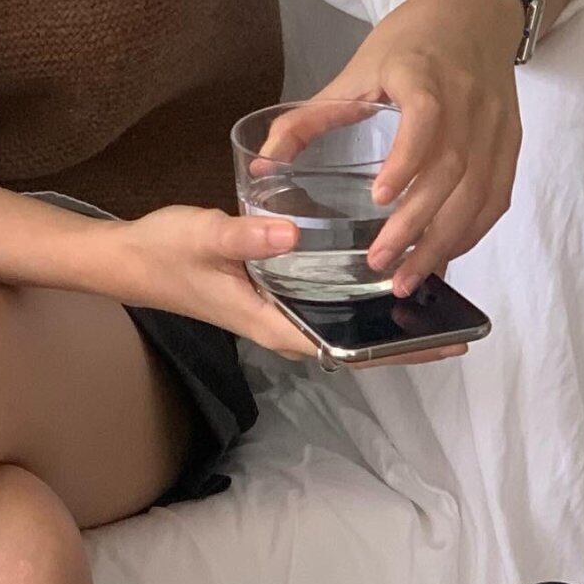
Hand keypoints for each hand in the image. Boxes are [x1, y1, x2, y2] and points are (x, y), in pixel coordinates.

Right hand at [102, 205, 465, 365]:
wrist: (127, 258)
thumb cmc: (164, 252)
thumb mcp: (205, 237)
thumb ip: (248, 237)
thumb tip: (291, 234)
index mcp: (272, 323)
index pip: (344, 349)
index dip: (395, 348)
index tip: (440, 340)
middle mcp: (280, 324)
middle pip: (352, 342)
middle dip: (402, 335)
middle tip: (456, 319)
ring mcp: (276, 311)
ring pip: (340, 321)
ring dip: (381, 315)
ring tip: (433, 295)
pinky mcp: (271, 294)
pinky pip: (325, 303)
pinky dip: (355, 294)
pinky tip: (381, 270)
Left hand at [261, 0, 522, 296]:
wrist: (472, 12)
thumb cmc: (408, 43)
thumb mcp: (353, 70)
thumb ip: (308, 118)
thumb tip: (261, 164)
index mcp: (422, 76)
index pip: (425, 117)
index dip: (407, 158)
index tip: (380, 198)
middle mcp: (467, 100)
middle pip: (452, 169)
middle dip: (417, 225)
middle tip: (380, 262)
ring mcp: (494, 123)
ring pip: (478, 192)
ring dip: (444, 242)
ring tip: (408, 277)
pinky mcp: (509, 141)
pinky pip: (496, 196)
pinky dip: (471, 231)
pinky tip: (443, 255)